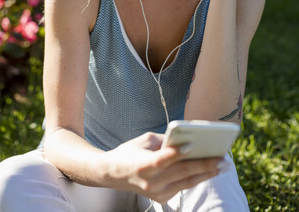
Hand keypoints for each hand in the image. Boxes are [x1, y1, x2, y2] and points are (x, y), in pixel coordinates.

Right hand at [104, 132, 222, 202]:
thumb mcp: (143, 140)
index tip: (191, 144)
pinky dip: (197, 178)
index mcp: (142, 164)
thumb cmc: (130, 152)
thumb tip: (186, 139)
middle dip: (204, 164)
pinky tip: (209, 171)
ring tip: (223, 165)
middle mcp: (150, 181)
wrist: (113, 175)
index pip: (162, 159)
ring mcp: (156, 192)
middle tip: (223, 157)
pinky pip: (183, 187)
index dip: (176, 152)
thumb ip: (163, 140)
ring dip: (207, 173)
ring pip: (187, 183)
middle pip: (181, 172)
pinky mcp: (161, 198)